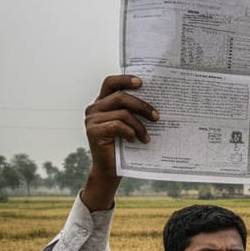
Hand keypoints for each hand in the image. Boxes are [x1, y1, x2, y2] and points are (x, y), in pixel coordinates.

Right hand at [83, 75, 158, 205]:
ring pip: (122, 113)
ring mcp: (92, 119)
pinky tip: (135, 141)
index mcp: (103, 103)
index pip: (111, 83)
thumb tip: (157, 105)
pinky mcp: (93, 131)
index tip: (141, 82)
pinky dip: (130, 132)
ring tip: (147, 138)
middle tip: (157, 117)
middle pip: (120, 97)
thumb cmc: (125, 148)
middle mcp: (95, 108)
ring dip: (139, 125)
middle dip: (142, 106)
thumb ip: (134, 113)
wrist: (111, 171)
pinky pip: (117, 125)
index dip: (125, 79)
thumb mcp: (131, 126)